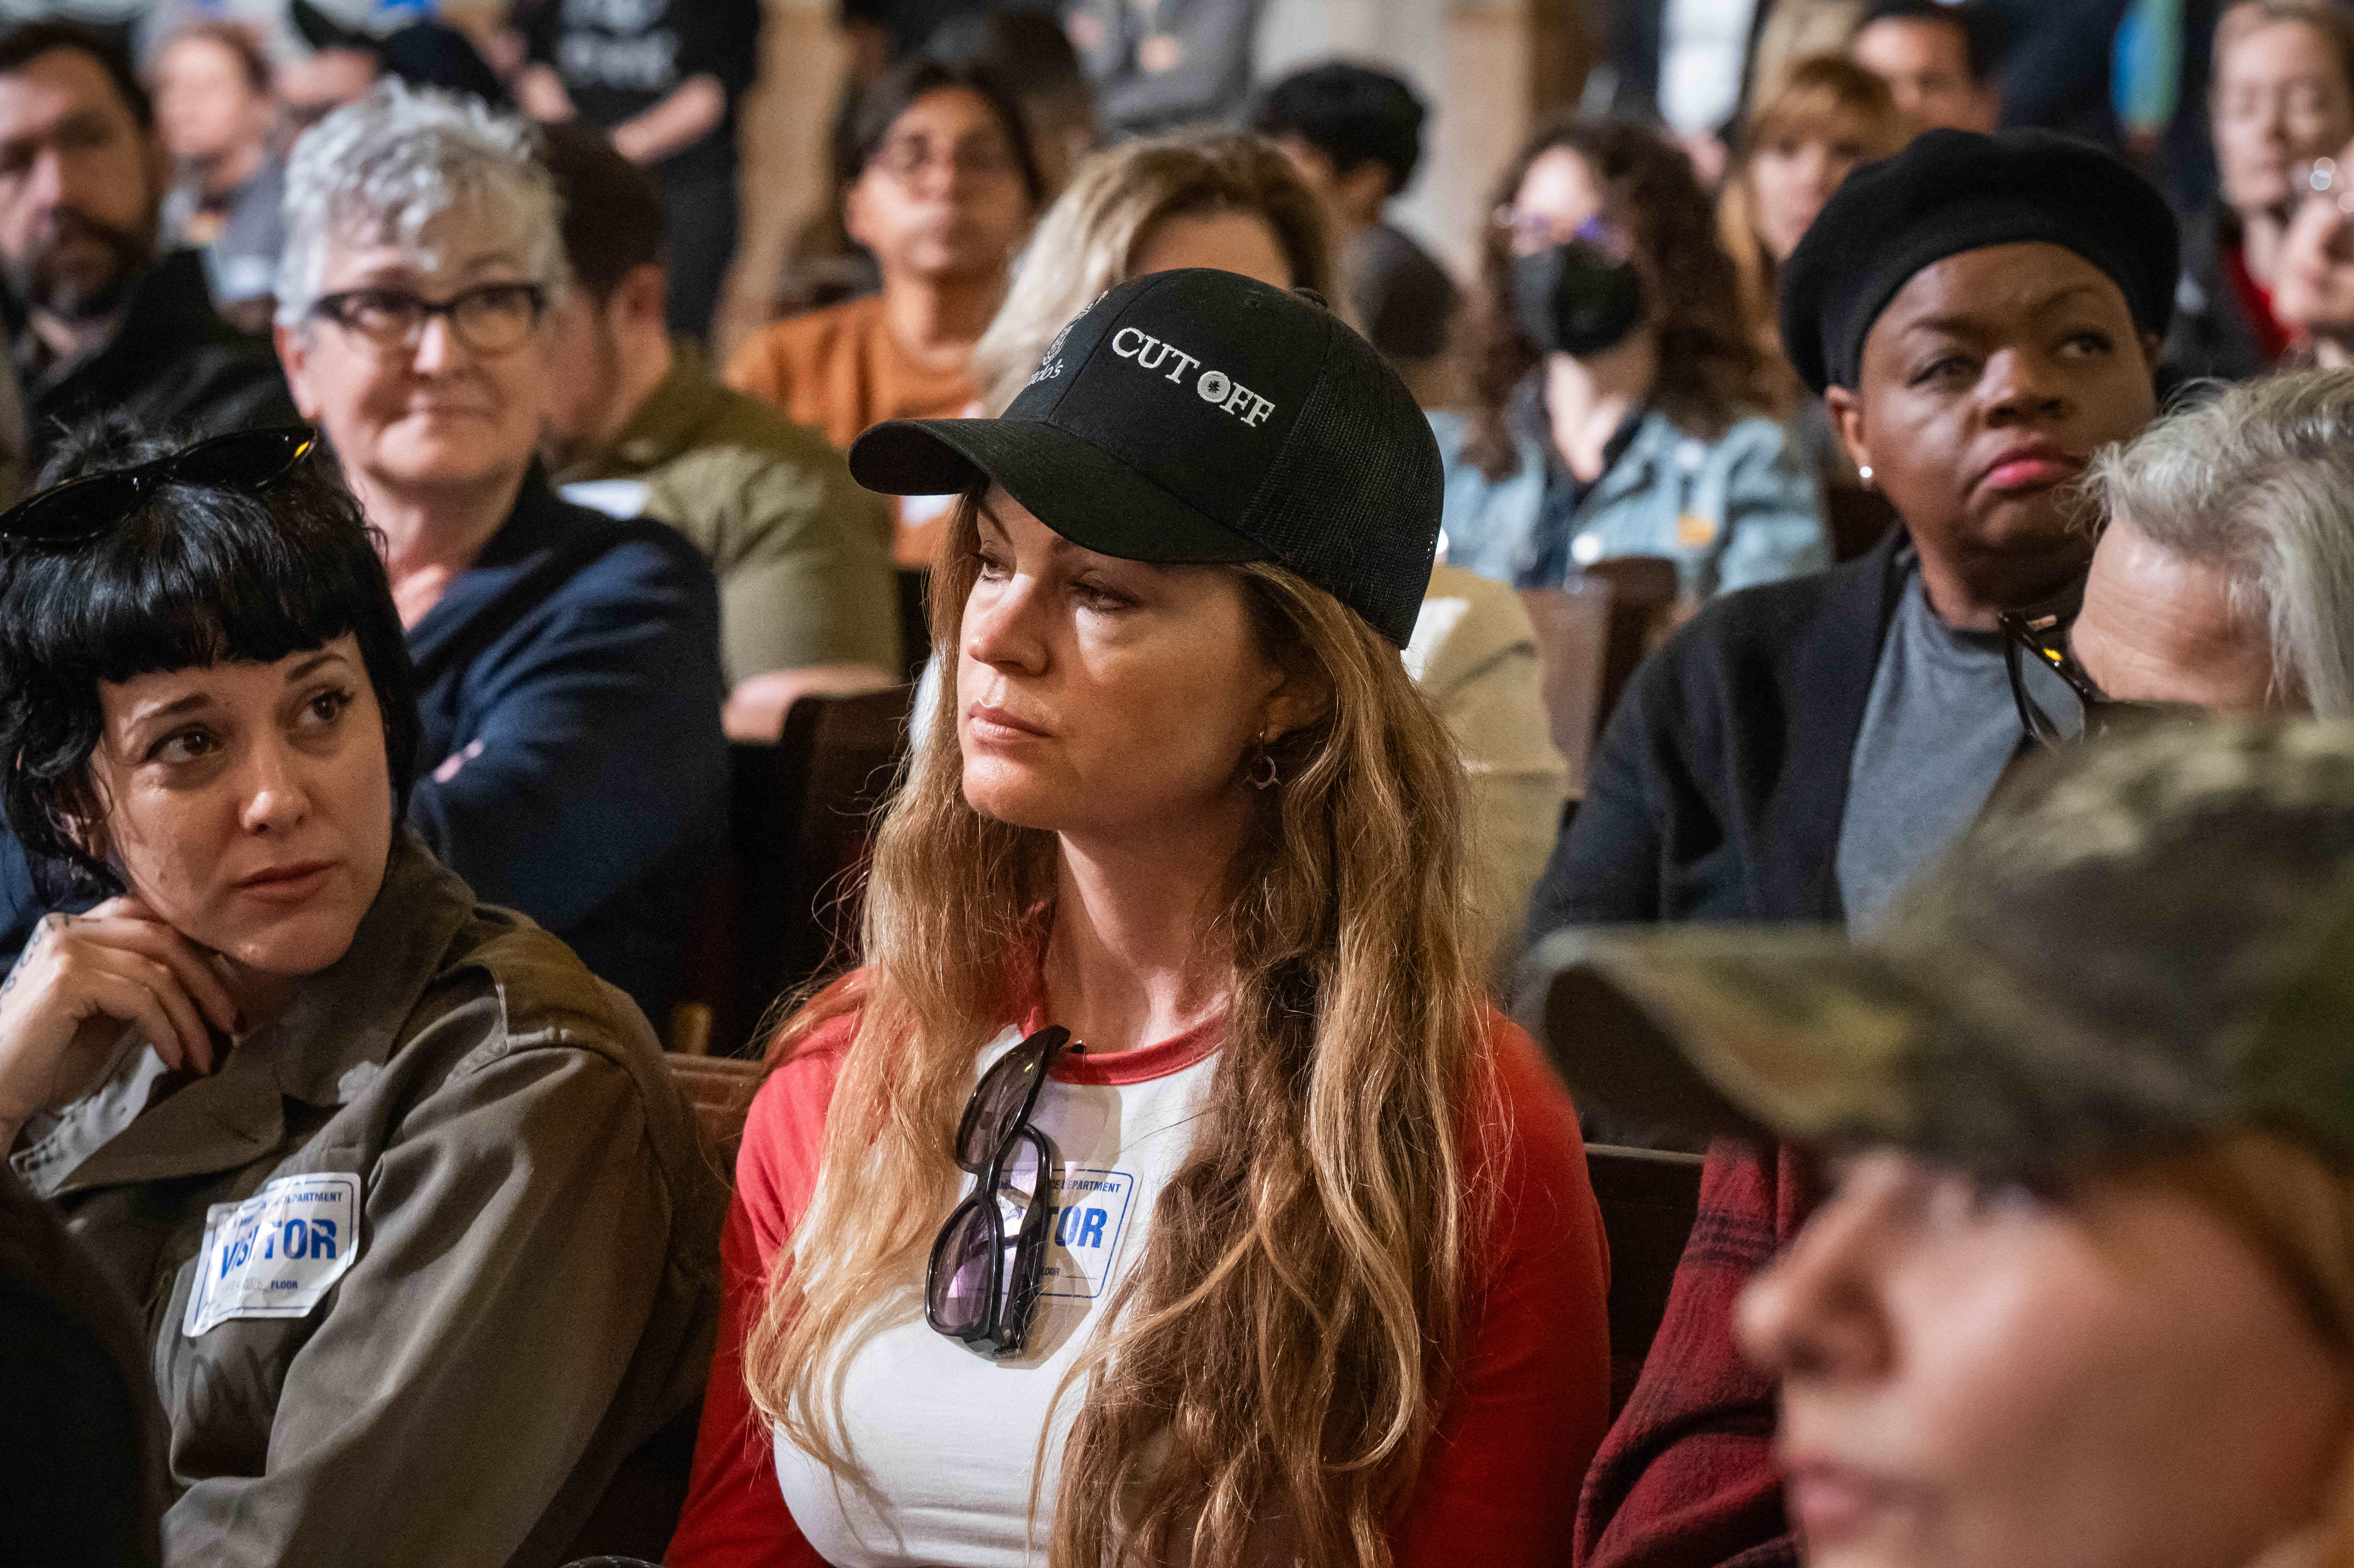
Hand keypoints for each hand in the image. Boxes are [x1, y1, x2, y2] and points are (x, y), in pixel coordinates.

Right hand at [0, 897, 239, 1142]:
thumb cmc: (49, 1055)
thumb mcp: (109, 1011)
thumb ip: (144, 985)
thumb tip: (207, 983)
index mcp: (81, 927)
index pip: (156, 919)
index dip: (200, 952)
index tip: (227, 993)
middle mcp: (72, 927)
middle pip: (166, 939)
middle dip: (209, 984)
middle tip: (232, 1026)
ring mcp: (67, 948)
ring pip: (159, 972)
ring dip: (191, 1019)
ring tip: (205, 1056)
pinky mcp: (68, 979)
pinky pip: (141, 999)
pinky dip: (167, 1031)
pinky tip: (174, 1058)